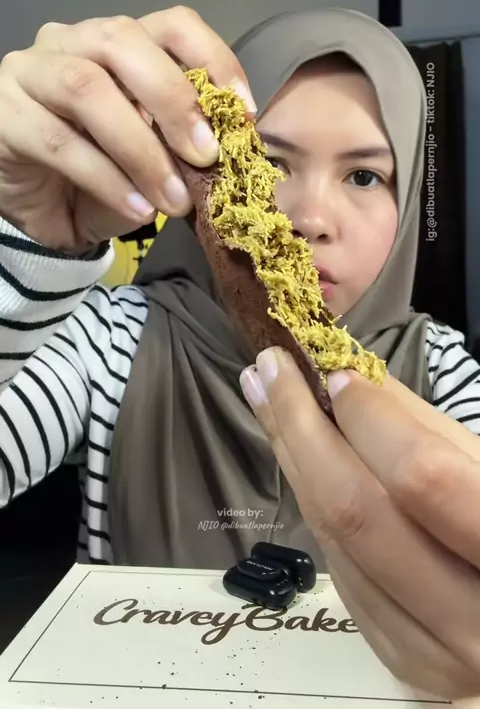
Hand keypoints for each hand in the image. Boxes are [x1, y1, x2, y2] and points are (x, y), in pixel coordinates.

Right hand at [0, 7, 254, 250]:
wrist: (39, 213)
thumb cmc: (101, 176)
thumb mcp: (153, 157)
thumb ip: (181, 142)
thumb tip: (228, 147)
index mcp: (117, 42)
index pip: (171, 23)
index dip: (213, 59)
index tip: (243, 114)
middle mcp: (69, 41)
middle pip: (123, 41)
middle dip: (174, 100)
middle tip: (207, 157)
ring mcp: (28, 72)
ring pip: (86, 88)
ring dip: (141, 148)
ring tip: (174, 200)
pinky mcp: (2, 114)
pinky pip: (57, 141)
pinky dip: (106, 178)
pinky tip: (138, 209)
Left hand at [240, 349, 479, 699]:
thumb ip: (426, 429)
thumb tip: (349, 378)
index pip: (421, 478)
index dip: (371, 420)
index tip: (333, 371)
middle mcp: (469, 620)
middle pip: (355, 512)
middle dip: (301, 428)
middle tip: (268, 370)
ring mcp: (430, 650)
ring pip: (335, 541)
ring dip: (292, 460)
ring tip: (266, 401)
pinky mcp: (398, 657)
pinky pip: (341, 569)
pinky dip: (316, 506)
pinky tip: (299, 460)